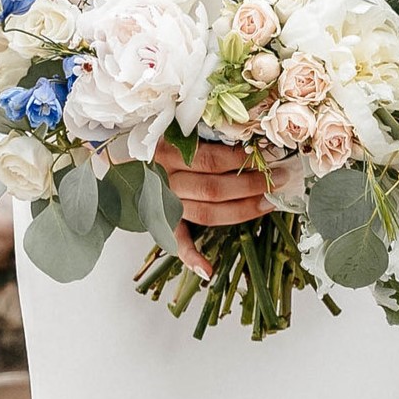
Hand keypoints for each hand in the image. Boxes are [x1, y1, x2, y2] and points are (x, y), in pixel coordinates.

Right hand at [156, 137, 271, 280]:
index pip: (212, 159)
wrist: (118, 158)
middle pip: (214, 188)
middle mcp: (164, 179)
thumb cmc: (156, 139)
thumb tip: (250, 138)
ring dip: (241, 210)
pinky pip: (176, 241)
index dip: (244, 160)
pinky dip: (191, 257)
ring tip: (268, 202)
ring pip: (206, 212)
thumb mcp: (175, 128)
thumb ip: (203, 133)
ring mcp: (162, 203)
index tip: (270, 154)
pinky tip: (208, 270)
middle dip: (252, 184)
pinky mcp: (160, 222)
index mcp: (167, 151)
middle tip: (280, 178)